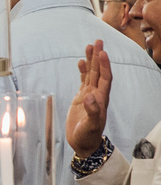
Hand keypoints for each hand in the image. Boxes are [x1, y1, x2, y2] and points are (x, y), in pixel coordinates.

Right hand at [66, 41, 111, 157]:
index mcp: (101, 98)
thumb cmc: (88, 136)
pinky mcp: (81, 98)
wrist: (83, 143)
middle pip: (99, 72)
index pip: (105, 78)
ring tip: (89, 46)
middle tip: (97, 41)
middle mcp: (97, 94)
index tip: (102, 53)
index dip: (104, 65)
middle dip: (98, 57)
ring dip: (90, 61)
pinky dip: (82, 71)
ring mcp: (89, 95)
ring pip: (91, 74)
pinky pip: (83, 81)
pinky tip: (80, 63)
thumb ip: (91, 111)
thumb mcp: (90, 125)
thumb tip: (89, 97)